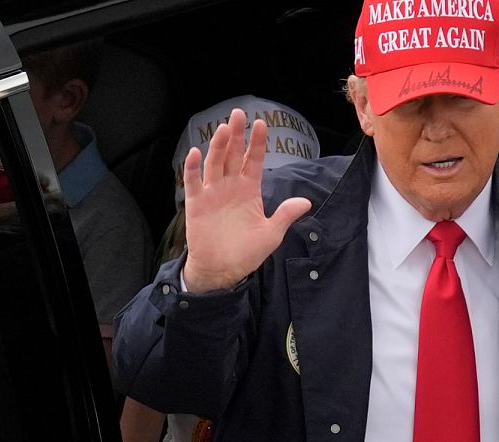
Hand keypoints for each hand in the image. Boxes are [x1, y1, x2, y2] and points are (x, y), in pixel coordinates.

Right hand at [182, 109, 311, 292]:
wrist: (222, 270)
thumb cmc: (246, 252)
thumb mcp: (271, 234)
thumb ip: (285, 215)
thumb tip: (306, 201)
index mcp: (249, 190)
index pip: (253, 160)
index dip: (257, 143)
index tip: (262, 123)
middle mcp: (230, 187)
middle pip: (232, 155)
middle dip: (237, 134)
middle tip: (238, 113)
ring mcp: (212, 193)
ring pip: (214, 163)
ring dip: (218, 145)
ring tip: (224, 128)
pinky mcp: (196, 203)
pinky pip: (193, 182)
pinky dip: (192, 167)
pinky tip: (195, 153)